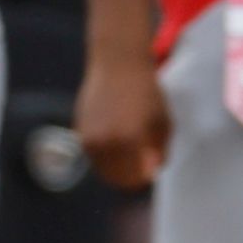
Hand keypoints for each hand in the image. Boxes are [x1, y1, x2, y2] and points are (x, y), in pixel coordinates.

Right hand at [75, 45, 170, 189]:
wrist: (119, 64)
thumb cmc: (147, 92)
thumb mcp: (164, 122)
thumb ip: (160, 152)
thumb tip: (151, 173)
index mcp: (130, 141)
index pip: (134, 178)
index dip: (143, 178)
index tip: (149, 172)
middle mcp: (106, 142)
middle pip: (115, 178)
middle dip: (128, 176)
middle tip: (139, 166)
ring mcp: (89, 137)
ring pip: (101, 168)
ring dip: (114, 166)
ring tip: (128, 151)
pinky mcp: (79, 130)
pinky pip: (92, 153)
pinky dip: (103, 152)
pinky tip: (115, 138)